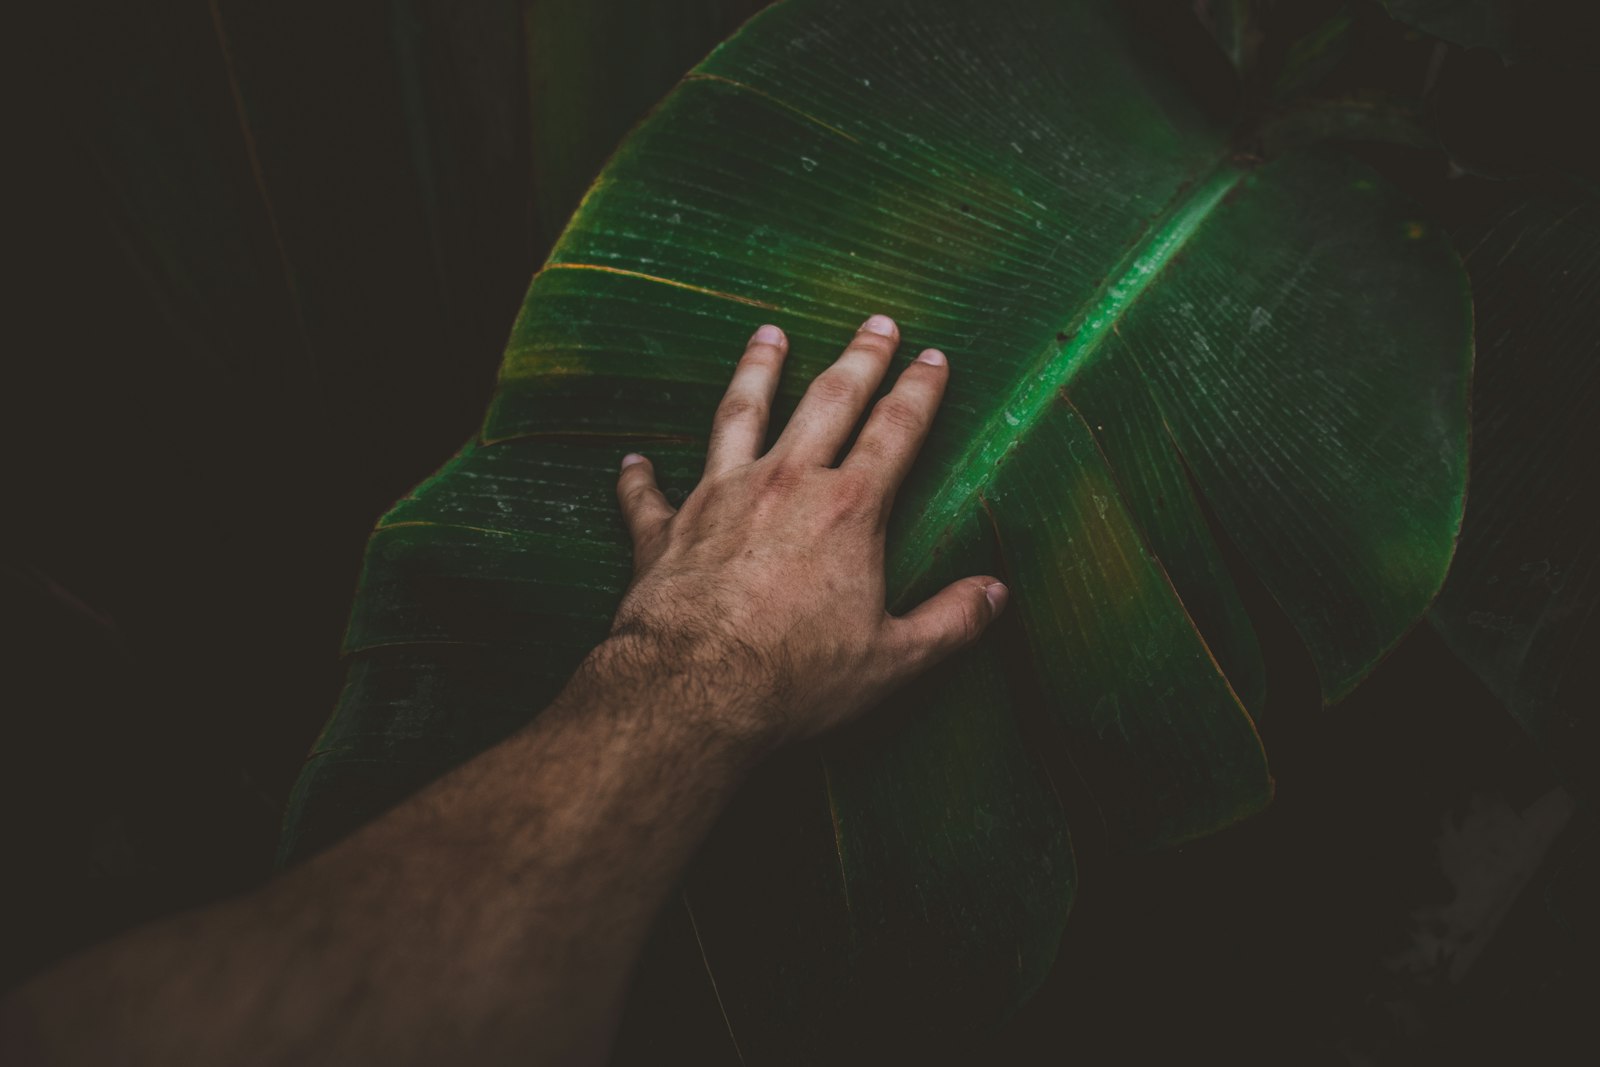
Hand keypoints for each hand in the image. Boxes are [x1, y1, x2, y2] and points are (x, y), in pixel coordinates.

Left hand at [604, 314, 1007, 751]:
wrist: (693, 690)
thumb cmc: (797, 677)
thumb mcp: (894, 659)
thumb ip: (951, 622)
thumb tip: (996, 593)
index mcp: (849, 509)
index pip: (895, 431)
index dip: (919, 391)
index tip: (933, 357)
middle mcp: (785, 484)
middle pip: (828, 402)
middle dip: (858, 359)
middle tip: (876, 323)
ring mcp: (719, 497)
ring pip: (740, 415)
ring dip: (756, 371)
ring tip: (767, 336)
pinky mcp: (664, 529)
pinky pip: (647, 494)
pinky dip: (639, 477)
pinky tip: (633, 460)